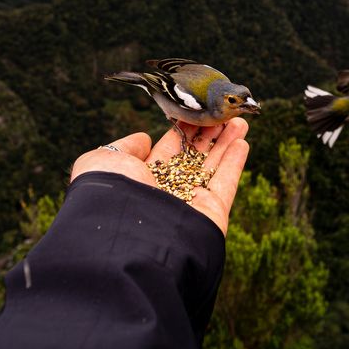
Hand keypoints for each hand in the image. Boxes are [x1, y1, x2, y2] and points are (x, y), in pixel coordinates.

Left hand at [70, 118, 250, 235]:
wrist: (130, 237)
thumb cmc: (113, 194)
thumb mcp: (106, 161)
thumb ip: (125, 147)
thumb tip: (144, 139)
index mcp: (142, 180)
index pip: (169, 150)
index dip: (184, 131)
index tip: (196, 112)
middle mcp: (167, 192)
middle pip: (194, 157)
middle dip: (209, 134)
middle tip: (222, 113)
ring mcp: (191, 203)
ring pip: (213, 167)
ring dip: (226, 143)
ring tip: (238, 120)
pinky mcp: (211, 213)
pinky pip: (225, 184)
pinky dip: (234, 164)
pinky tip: (242, 143)